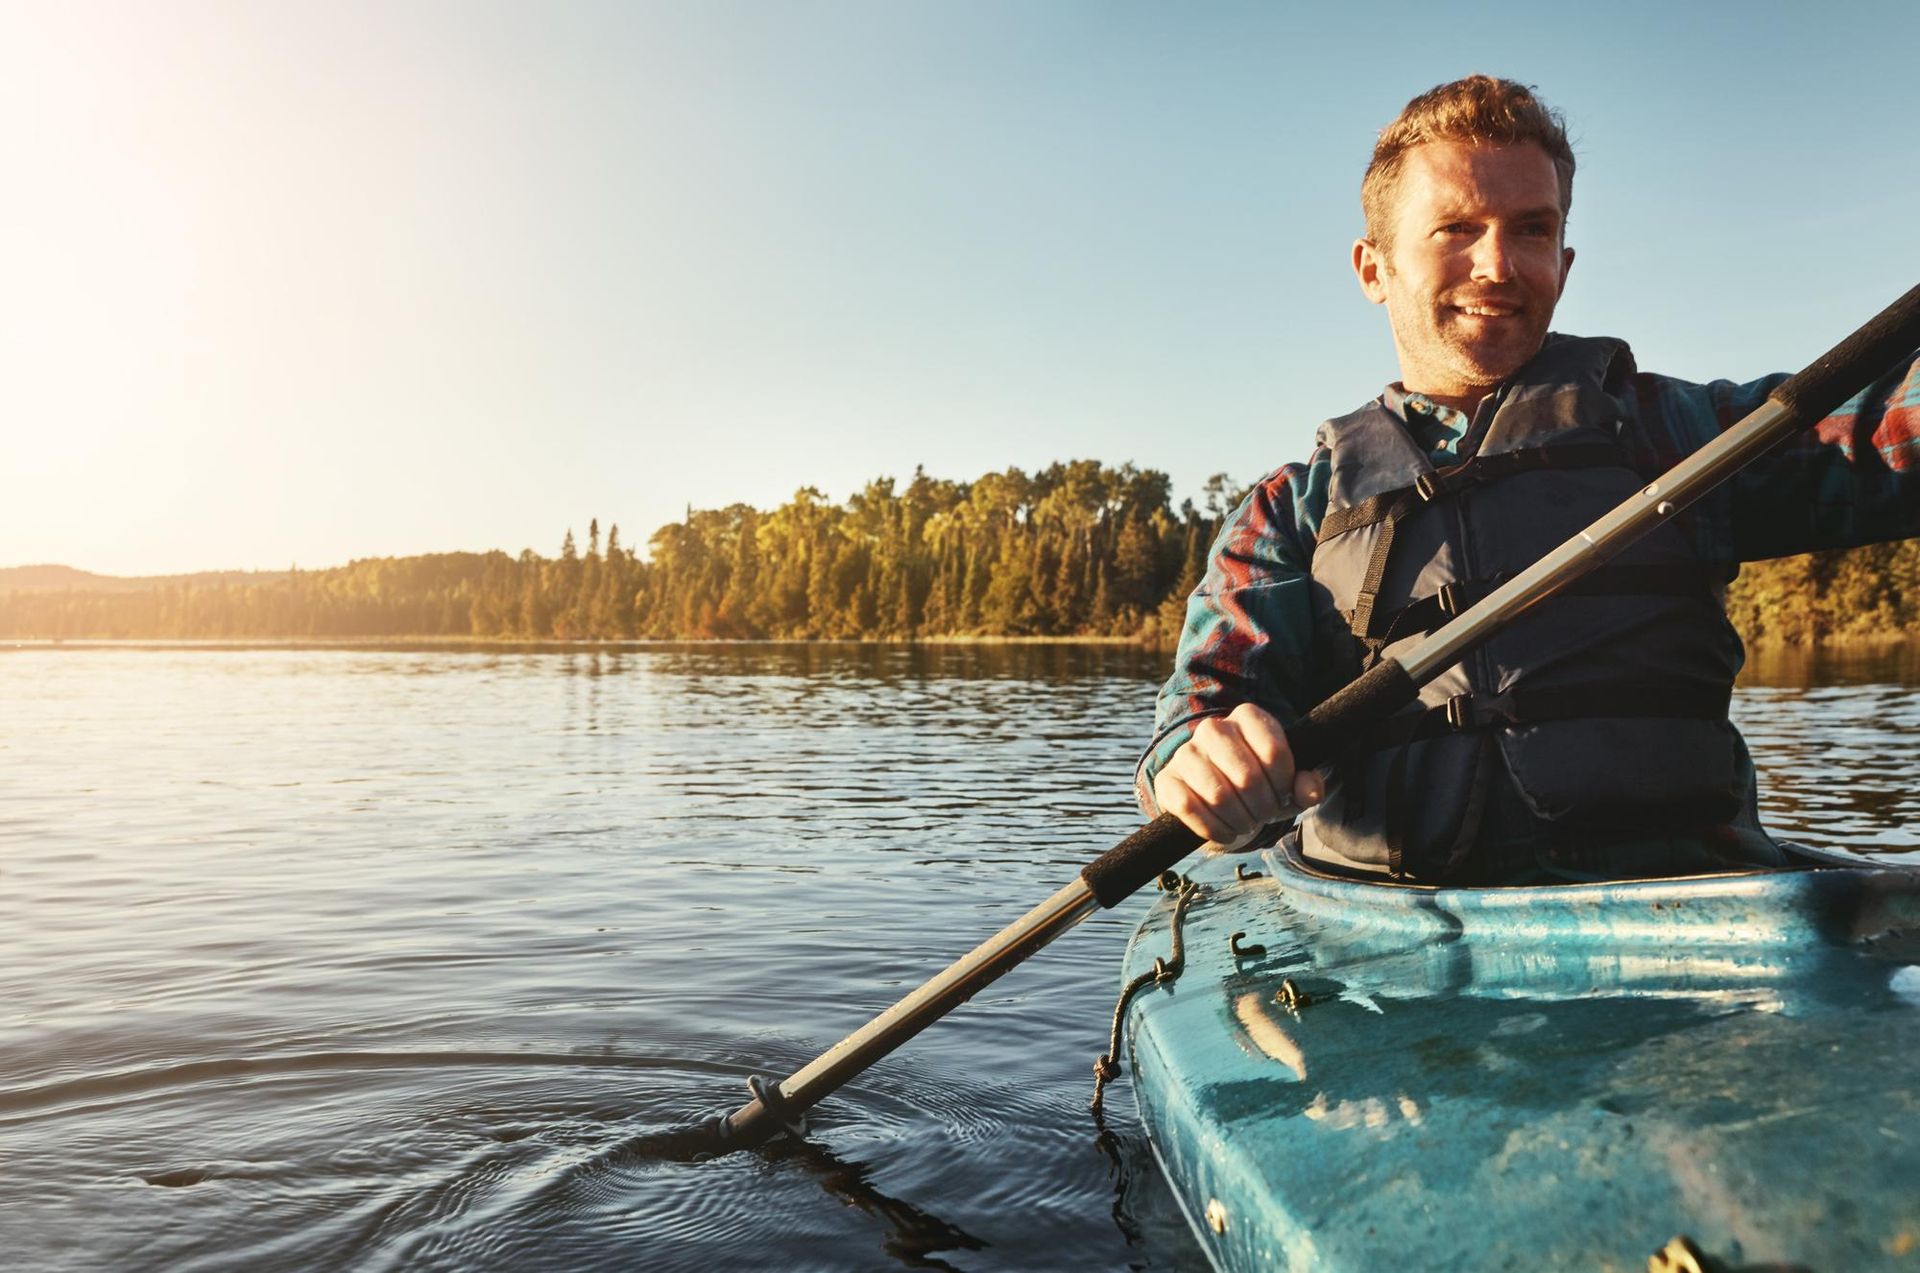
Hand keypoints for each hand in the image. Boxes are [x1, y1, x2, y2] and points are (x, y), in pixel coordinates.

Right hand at [1152, 703, 1323, 849]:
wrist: (1214, 795)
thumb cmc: (1258, 787)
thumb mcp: (1287, 785)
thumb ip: (1307, 786)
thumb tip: (1310, 790)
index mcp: (1247, 717)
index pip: (1274, 752)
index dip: (1284, 785)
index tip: (1282, 795)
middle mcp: (1213, 728)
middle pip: (1248, 777)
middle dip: (1263, 807)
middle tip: (1264, 815)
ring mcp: (1186, 753)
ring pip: (1219, 796)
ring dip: (1240, 821)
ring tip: (1247, 824)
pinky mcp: (1167, 780)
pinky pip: (1190, 809)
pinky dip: (1214, 829)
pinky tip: (1226, 832)